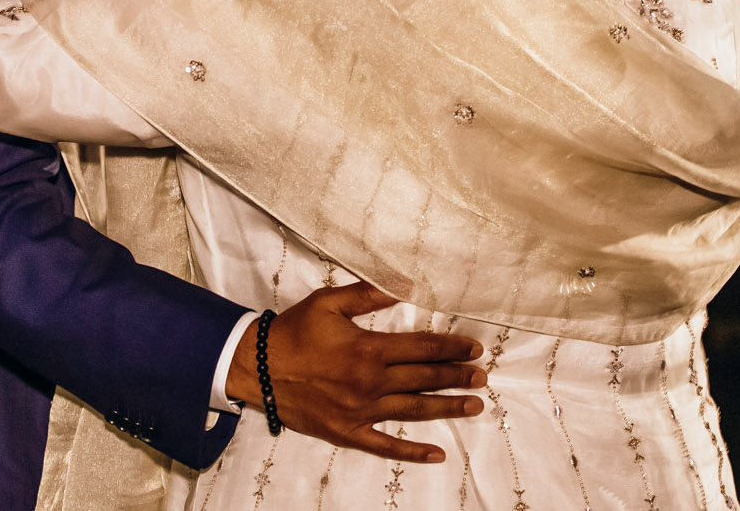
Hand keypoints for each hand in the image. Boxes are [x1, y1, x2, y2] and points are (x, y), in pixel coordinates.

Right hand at [225, 283, 486, 462]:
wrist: (257, 368)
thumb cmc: (294, 331)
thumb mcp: (329, 302)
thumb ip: (369, 294)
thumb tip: (405, 285)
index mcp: (369, 349)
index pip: (421, 348)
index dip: (450, 347)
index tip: (473, 348)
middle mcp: (370, 383)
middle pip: (424, 379)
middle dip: (456, 377)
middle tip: (482, 377)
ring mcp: (361, 411)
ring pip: (413, 411)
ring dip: (447, 408)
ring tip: (475, 406)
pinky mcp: (348, 432)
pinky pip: (386, 445)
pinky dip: (412, 451)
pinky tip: (437, 454)